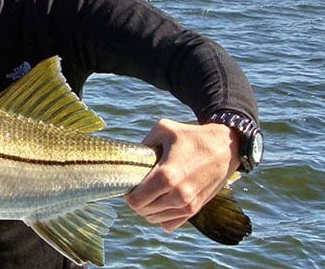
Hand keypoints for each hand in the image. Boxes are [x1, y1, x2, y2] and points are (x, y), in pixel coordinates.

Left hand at [124, 119, 240, 231]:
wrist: (225, 147)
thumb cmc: (192, 136)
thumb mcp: (164, 129)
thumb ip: (143, 142)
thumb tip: (130, 156)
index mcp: (167, 176)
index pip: (136, 200)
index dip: (127, 194)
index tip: (129, 185)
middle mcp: (178, 194)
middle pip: (143, 211)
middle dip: (136, 201)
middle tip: (138, 188)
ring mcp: (188, 205)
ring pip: (155, 219)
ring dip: (148, 209)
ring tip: (150, 193)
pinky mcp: (196, 209)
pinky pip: (169, 224)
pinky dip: (162, 217)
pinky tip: (162, 203)